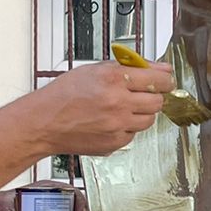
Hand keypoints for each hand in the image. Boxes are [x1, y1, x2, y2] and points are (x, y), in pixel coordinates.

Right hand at [27, 59, 172, 156]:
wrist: (43, 123)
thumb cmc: (63, 95)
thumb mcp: (93, 69)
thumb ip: (127, 67)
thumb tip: (158, 67)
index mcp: (113, 79)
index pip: (158, 79)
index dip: (166, 79)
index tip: (166, 79)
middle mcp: (118, 103)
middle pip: (158, 101)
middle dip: (154, 95)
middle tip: (144, 93)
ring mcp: (117, 126)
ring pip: (149, 119)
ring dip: (142, 112)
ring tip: (124, 107)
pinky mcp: (114, 143)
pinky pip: (134, 134)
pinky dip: (128, 127)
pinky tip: (112, 121)